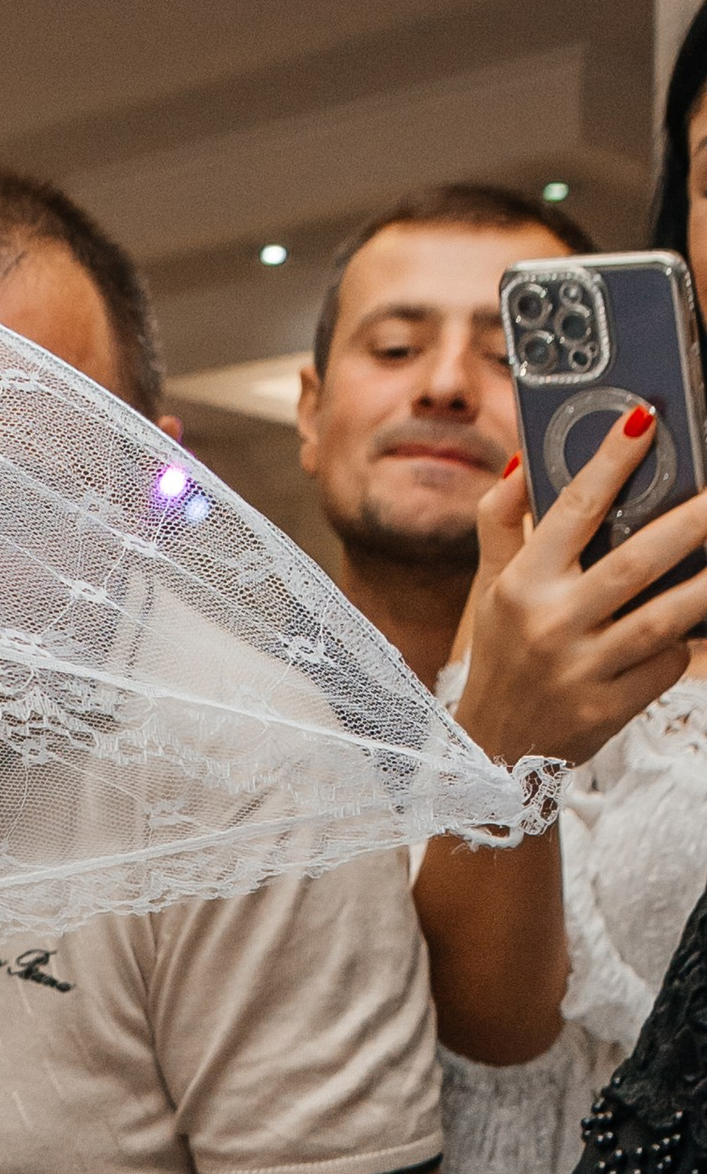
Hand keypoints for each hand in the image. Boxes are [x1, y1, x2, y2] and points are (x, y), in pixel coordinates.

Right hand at [455, 407, 706, 771]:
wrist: (495, 754)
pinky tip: (688, 628)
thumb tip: (520, 462)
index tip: (643, 419)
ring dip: (706, 583)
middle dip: (690, 522)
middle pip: (633, 562)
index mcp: (519, 586)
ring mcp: (579, 670)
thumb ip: (501, 524)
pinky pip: (662, 665)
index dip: (609, 462)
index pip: (570, 510)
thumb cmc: (502, 657)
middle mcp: (548, 625)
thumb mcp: (489, 590)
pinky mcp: (606, 708)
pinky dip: (680, 645)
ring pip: (662, 617)